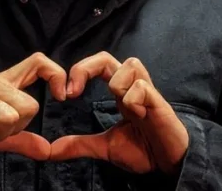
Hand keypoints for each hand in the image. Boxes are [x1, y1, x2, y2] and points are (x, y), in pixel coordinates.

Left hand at [50, 52, 188, 174]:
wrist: (169, 165)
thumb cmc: (142, 149)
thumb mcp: (105, 147)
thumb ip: (80, 144)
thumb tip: (53, 150)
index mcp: (118, 91)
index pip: (98, 64)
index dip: (80, 70)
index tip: (65, 94)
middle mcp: (131, 85)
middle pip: (106, 57)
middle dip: (86, 67)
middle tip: (73, 90)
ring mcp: (146, 91)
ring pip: (129, 64)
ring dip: (117, 84)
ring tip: (122, 107)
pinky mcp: (159, 102)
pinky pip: (142, 87)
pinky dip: (134, 99)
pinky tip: (138, 116)